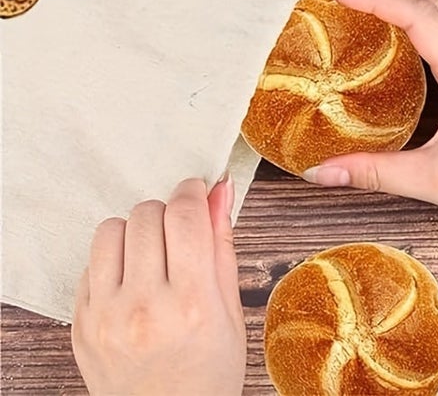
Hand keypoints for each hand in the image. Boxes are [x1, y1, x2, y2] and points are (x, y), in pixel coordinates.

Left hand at [72, 177, 244, 395]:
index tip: (197, 191)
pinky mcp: (80, 327)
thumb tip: (220, 190)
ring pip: (110, 231)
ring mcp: (105, 318)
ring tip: (151, 254)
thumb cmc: (208, 374)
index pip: (183, 214)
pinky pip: (89, 265)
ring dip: (134, 232)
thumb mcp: (231, 310)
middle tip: (179, 233)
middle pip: (145, 216)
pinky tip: (131, 281)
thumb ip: (221, 244)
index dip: (192, 191)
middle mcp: (143, 307)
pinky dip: (112, 262)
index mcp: (190, 302)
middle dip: (166, 213)